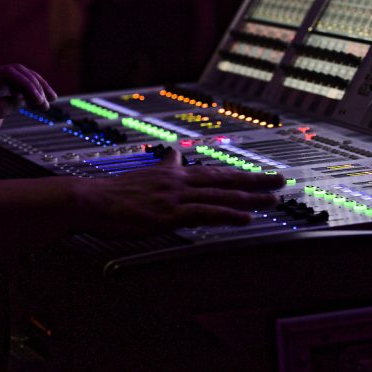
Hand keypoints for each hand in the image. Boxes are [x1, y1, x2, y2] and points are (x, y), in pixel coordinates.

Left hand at [0, 64, 57, 153]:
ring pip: (20, 80)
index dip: (26, 83)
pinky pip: (18, 91)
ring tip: (49, 101)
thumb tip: (16, 100)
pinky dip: (31, 95)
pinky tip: (40, 103)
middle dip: (35, 85)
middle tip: (46, 102)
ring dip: (36, 88)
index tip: (38, 99)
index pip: (7, 73)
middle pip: (17, 73)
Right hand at [73, 149, 284, 237]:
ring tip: (272, 200)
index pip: (214, 172)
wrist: (91, 200)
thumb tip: (174, 154)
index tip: (259, 174)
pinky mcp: (169, 213)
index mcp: (174, 173)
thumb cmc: (113, 192)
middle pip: (225, 179)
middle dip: (255, 181)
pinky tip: (244, 218)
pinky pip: (205, 213)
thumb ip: (164, 165)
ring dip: (249, 198)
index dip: (239, 174)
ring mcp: (176, 197)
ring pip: (220, 195)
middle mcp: (180, 181)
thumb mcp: (144, 174)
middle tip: (280, 182)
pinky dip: (228, 214)